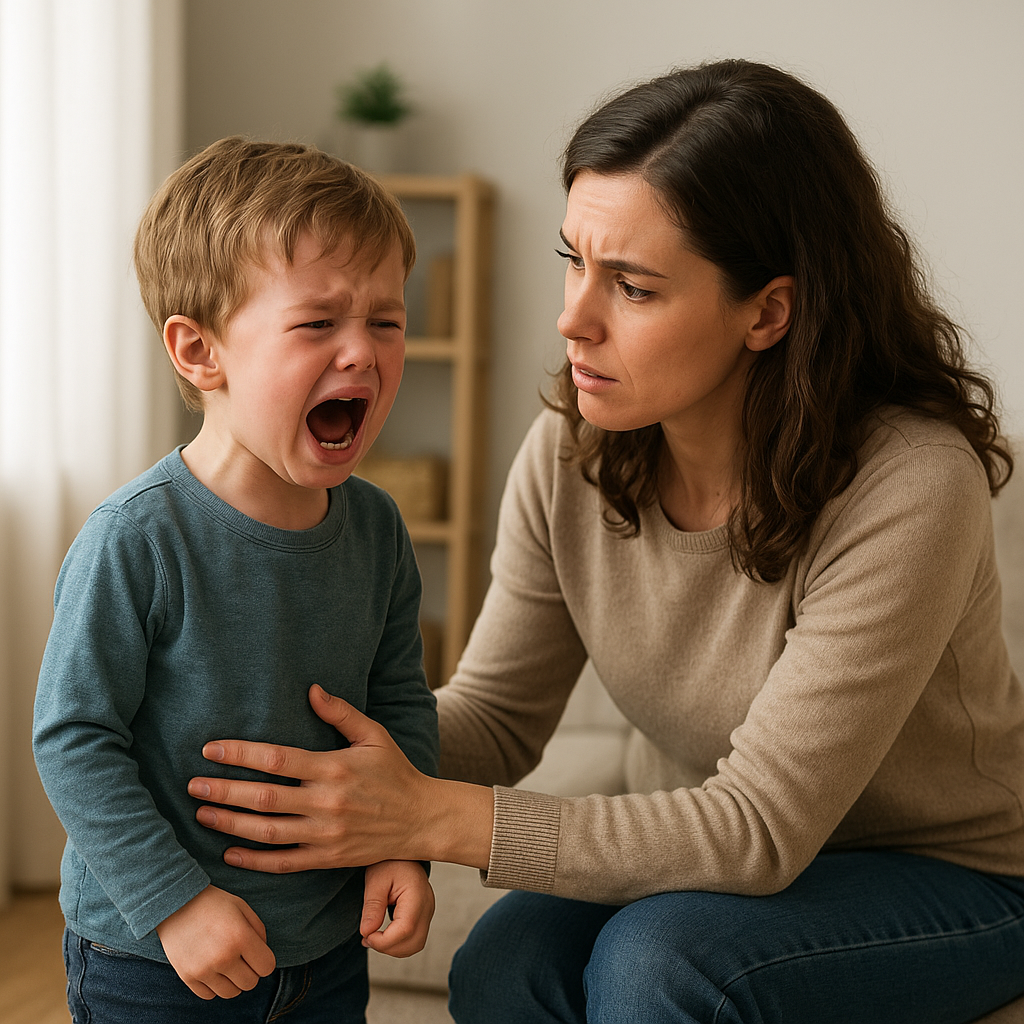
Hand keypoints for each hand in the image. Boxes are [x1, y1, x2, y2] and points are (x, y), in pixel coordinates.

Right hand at [155, 885, 275, 999]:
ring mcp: (204, 970)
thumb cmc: (213, 903)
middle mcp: (223, 957)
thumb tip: (263, 954)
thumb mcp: (242, 907)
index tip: (257, 954)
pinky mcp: (187, 977)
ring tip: (227, 964)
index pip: (266, 967)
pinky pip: (209, 995)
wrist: (176, 904)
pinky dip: (214, 986)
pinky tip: (212, 969)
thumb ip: (259, 931)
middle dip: (250, 971)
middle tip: (242, 958)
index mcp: (240, 937)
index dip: (265, 961)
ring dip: (233, 981)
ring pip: (231, 993)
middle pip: (250, 983)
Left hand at [188, 685, 493, 871]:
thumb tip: (310, 689)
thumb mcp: (374, 735)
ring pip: (267, 832)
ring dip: (230, 823)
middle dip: (223, 790)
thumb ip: (340, 713)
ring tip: (201, 812)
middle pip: (264, 797)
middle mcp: (326, 803)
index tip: (210, 749)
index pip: (277, 759)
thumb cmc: (396, 772)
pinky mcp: (328, 859)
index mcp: (334, 767)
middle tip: (192, 784)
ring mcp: (326, 834)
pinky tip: (228, 852)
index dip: (240, 753)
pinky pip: (283, 863)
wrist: (423, 819)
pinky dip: (253, 860)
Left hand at [360, 860, 434, 956]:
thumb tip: (366, 933)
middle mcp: (427, 906)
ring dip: (394, 948)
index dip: (384, 941)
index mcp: (417, 895)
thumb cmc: (389, 862)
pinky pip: (415, 939)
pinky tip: (383, 935)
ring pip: (415, 945)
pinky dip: (399, 943)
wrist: (402, 855)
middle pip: (414, 942)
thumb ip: (372, 907)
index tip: (366, 935)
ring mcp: (428, 912)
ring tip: (374, 937)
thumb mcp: (375, 880)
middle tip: (367, 938)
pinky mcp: (423, 916)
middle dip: (388, 948)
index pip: (405, 929)